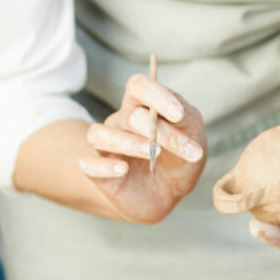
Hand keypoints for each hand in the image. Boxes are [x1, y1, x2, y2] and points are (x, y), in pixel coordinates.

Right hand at [79, 72, 207, 224]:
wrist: (169, 193)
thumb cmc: (179, 158)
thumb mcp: (192, 137)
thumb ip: (186, 120)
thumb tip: (176, 115)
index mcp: (142, 106)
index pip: (138, 86)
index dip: (156, 95)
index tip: (179, 115)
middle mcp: (120, 121)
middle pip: (129, 116)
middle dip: (157, 130)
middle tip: (185, 148)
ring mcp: (106, 146)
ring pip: (100, 135)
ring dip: (128, 143)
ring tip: (153, 154)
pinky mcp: (98, 171)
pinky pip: (87, 163)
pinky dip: (103, 165)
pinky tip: (123, 169)